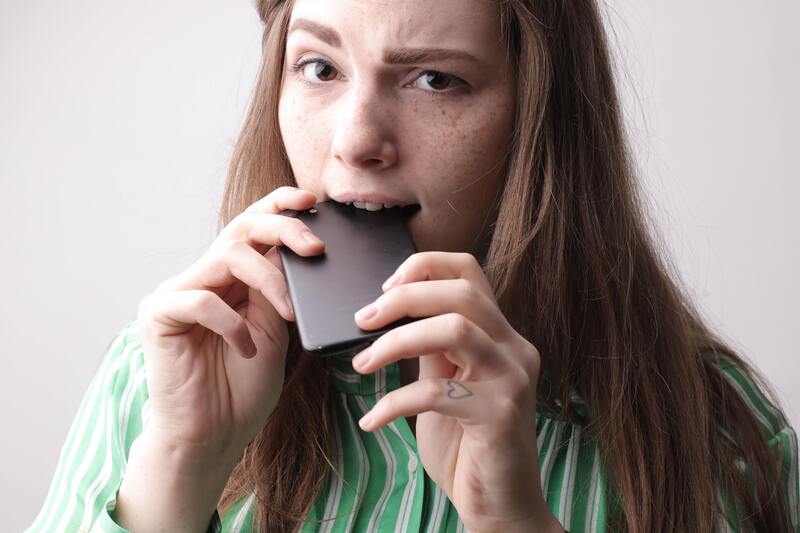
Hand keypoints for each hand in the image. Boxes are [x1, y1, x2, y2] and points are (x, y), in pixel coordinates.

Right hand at [135, 186, 323, 465]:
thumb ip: (280, 291)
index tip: (313, 201)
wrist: (213, 436)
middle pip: (242, 228)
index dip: (280, 206)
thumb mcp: (275, 332)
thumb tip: (300, 252)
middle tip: (315, 248)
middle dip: (283, 228)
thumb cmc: (243, 388)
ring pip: (228, 256)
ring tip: (289, 315)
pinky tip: (245, 349)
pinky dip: (232, 323)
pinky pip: (201, 299)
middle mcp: (204, 277)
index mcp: (232, 279)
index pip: (254, 228)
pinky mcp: (158, 313)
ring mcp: (178, 292)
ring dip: (270, 282)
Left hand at [351, 252, 560, 532]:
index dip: (424, 265)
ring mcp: (512, 380)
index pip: (469, 272)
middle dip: (403, 298)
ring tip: (362, 363)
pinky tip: (371, 420)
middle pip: (461, 292)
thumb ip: (429, 349)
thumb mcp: (443, 385)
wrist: (500, 506)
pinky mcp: (501, 415)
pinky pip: (437, 392)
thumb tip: (388, 314)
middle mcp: (514, 349)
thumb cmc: (466, 445)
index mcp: (500, 335)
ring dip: (396, 342)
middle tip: (362, 319)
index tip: (384, 286)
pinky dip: (394, 402)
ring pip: (455, 329)